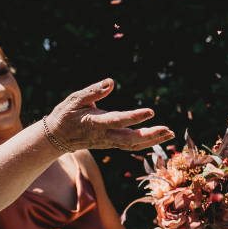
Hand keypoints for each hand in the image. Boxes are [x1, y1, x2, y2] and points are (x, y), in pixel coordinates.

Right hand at [45, 78, 172, 152]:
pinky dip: (146, 143)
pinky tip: (159, 137)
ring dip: (153, 140)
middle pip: (130, 139)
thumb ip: (93, 91)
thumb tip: (111, 82)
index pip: (118, 120)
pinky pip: (131, 146)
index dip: (135, 117)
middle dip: (150, 135)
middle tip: (168, 130)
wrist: (57, 137)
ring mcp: (109, 142)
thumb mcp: (75, 99)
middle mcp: (104, 135)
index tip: (151, 111)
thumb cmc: (66, 114)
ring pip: (133, 145)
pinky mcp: (111, 144)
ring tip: (170, 133)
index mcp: (96, 122)